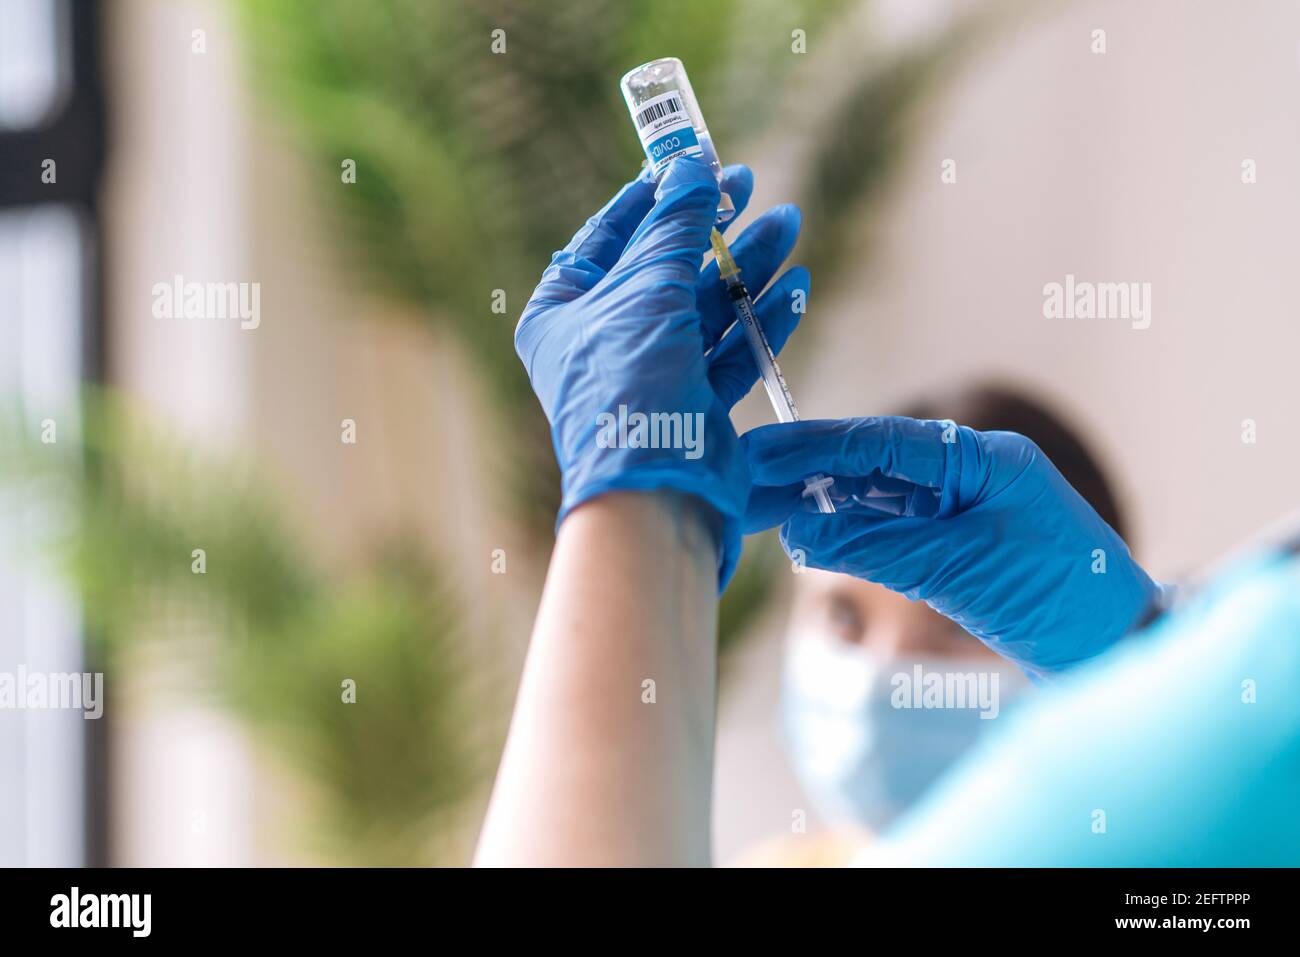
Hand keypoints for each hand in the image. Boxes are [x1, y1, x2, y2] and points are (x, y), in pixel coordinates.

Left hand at [517, 156, 808, 585]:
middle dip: (713, 230)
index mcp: (563, 310)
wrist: (654, 488)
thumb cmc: (631, 382)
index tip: (689, 163)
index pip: (607, 237)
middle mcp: (602, 341)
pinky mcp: (692, 406)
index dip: (650, 197)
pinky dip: (760, 323)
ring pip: (703, 309)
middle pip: (664, 269)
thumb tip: (690, 165)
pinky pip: (728, 352)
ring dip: (746, 271)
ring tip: (789, 227)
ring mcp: (649, 375)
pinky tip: (793, 290)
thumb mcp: (649, 286)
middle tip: (753, 188)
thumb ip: (674, 223)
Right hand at [742, 416, 1163, 675]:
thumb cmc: (1059, 599)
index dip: (813, 447)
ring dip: (821, 504)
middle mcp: (970, 473)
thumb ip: (876, 546)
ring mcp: (964, 510)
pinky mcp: (958, 546)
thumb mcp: (959, 568)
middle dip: (806, 472)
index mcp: (983, 458)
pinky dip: (850, 535)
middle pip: (871, 464)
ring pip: (876, 497)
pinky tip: (808, 538)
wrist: (1117, 651)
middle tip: (741, 480)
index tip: (758, 452)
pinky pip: (891, 530)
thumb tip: (800, 532)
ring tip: (758, 509)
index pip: (881, 441)